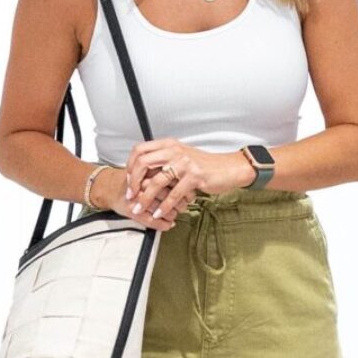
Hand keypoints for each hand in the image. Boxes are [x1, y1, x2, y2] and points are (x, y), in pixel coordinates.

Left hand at [121, 138, 251, 221]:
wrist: (228, 168)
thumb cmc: (204, 165)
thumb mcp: (181, 157)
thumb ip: (164, 161)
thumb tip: (142, 174)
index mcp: (169, 144)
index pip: (140, 150)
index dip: (130, 165)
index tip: (128, 180)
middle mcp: (174, 150)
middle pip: (143, 163)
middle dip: (133, 182)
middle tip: (131, 195)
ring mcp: (184, 163)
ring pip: (156, 181)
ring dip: (145, 198)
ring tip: (140, 208)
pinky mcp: (194, 176)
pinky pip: (174, 194)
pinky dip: (164, 206)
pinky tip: (160, 212)